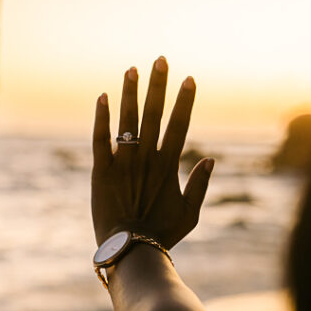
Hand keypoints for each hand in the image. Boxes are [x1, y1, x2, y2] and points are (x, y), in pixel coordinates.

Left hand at [92, 56, 214, 247]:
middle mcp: (146, 158)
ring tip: (132, 68)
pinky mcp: (101, 171)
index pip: (179, 124)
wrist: (130, 250)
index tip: (190, 78)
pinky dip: (101, 118)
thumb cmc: (162, 235)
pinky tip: (103, 96)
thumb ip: (199, 185)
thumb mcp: (190, 214)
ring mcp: (123, 163)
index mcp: (168, 165)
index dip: (185, 100)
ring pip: (127, 120)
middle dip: (158, 85)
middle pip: (154, 114)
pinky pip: (100, 139)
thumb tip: (210, 159)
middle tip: (160, 59)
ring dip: (130, 92)